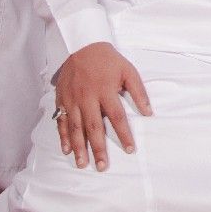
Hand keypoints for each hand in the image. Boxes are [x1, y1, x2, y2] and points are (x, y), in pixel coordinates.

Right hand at [52, 41, 151, 171]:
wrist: (81, 44)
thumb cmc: (108, 60)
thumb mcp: (128, 70)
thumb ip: (138, 92)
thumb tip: (149, 113)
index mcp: (105, 90)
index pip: (117, 117)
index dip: (124, 134)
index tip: (129, 150)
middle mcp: (87, 97)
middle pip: (94, 127)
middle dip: (98, 148)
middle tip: (101, 166)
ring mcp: (72, 99)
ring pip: (75, 127)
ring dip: (79, 147)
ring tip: (82, 164)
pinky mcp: (61, 99)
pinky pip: (61, 120)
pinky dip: (63, 136)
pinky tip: (66, 150)